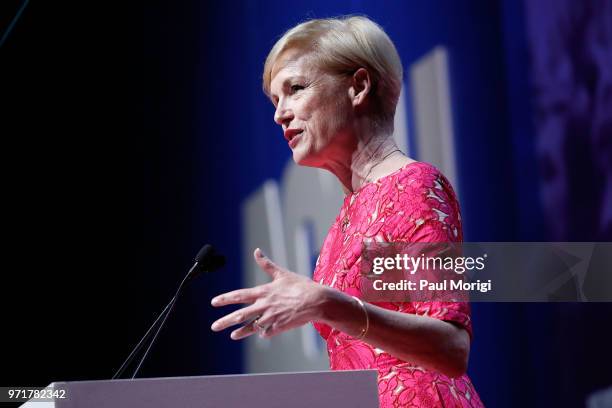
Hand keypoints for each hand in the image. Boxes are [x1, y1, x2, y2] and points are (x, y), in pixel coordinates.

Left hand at [210, 248, 325, 338]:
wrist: (316, 301)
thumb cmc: (301, 286)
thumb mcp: (282, 273)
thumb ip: (266, 264)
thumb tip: (257, 251)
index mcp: (263, 292)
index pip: (239, 296)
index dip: (225, 299)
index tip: (214, 302)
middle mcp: (264, 306)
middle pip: (240, 315)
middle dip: (225, 321)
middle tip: (214, 326)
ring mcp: (271, 318)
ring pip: (251, 327)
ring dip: (240, 332)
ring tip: (232, 335)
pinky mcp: (279, 327)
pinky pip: (267, 332)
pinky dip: (263, 333)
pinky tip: (260, 334)